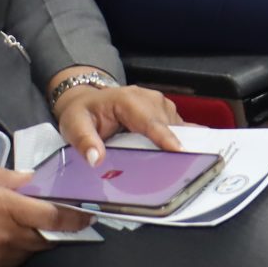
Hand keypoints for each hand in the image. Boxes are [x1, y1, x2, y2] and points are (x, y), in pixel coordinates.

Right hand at [0, 160, 91, 266]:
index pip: (56, 217)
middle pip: (46, 238)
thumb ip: (6, 177)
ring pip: (26, 254)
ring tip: (15, 227)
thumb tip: (33, 181)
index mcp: (4, 207)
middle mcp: (2, 237)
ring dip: (30, 242)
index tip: (89, 214)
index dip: (77, 217)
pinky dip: (9, 256)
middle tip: (53, 218)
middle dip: (54, 229)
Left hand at [51, 81, 182, 166]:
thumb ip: (84, 141)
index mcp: (127, 100)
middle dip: (172, 145)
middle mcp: (148, 98)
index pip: (149, 121)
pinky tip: (193, 149)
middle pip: (167, 126)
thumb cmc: (83, 112)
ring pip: (176, 127)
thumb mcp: (74, 125)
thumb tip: (96, 158)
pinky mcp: (165, 111)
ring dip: (175, 144)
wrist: (88, 101)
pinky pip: (179, 127)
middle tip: (177, 168)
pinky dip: (182, 139)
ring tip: (174, 163)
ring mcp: (159, 104)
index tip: (179, 150)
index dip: (165, 136)